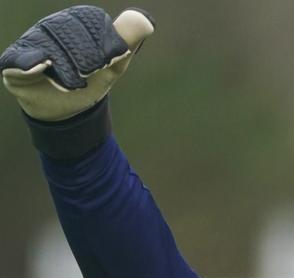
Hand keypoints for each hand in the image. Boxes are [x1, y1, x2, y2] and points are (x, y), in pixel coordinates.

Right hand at [0, 6, 154, 120]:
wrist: (66, 107)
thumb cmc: (91, 80)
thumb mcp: (115, 64)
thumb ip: (128, 41)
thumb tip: (146, 21)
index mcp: (75, 21)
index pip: (91, 21)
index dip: (104, 44)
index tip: (109, 61)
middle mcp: (50, 26)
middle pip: (69, 31)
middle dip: (86, 56)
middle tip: (89, 74)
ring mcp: (31, 42)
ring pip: (48, 45)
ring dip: (66, 66)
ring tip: (72, 81)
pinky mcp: (14, 62)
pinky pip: (19, 59)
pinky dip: (31, 62)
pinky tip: (43, 65)